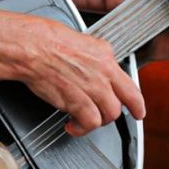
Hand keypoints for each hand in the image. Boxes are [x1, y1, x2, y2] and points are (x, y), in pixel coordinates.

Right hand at [0, 16, 145, 136]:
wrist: (31, 46)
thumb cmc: (46, 40)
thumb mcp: (81, 40)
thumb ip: (96, 56)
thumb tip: (97, 65)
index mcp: (105, 57)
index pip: (130, 86)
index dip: (137, 104)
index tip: (137, 111)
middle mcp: (102, 73)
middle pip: (120, 106)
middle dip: (110, 115)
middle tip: (101, 116)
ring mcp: (91, 88)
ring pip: (107, 116)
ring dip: (95, 122)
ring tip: (82, 122)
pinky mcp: (76, 101)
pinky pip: (89, 123)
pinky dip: (81, 129)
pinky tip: (72, 126)